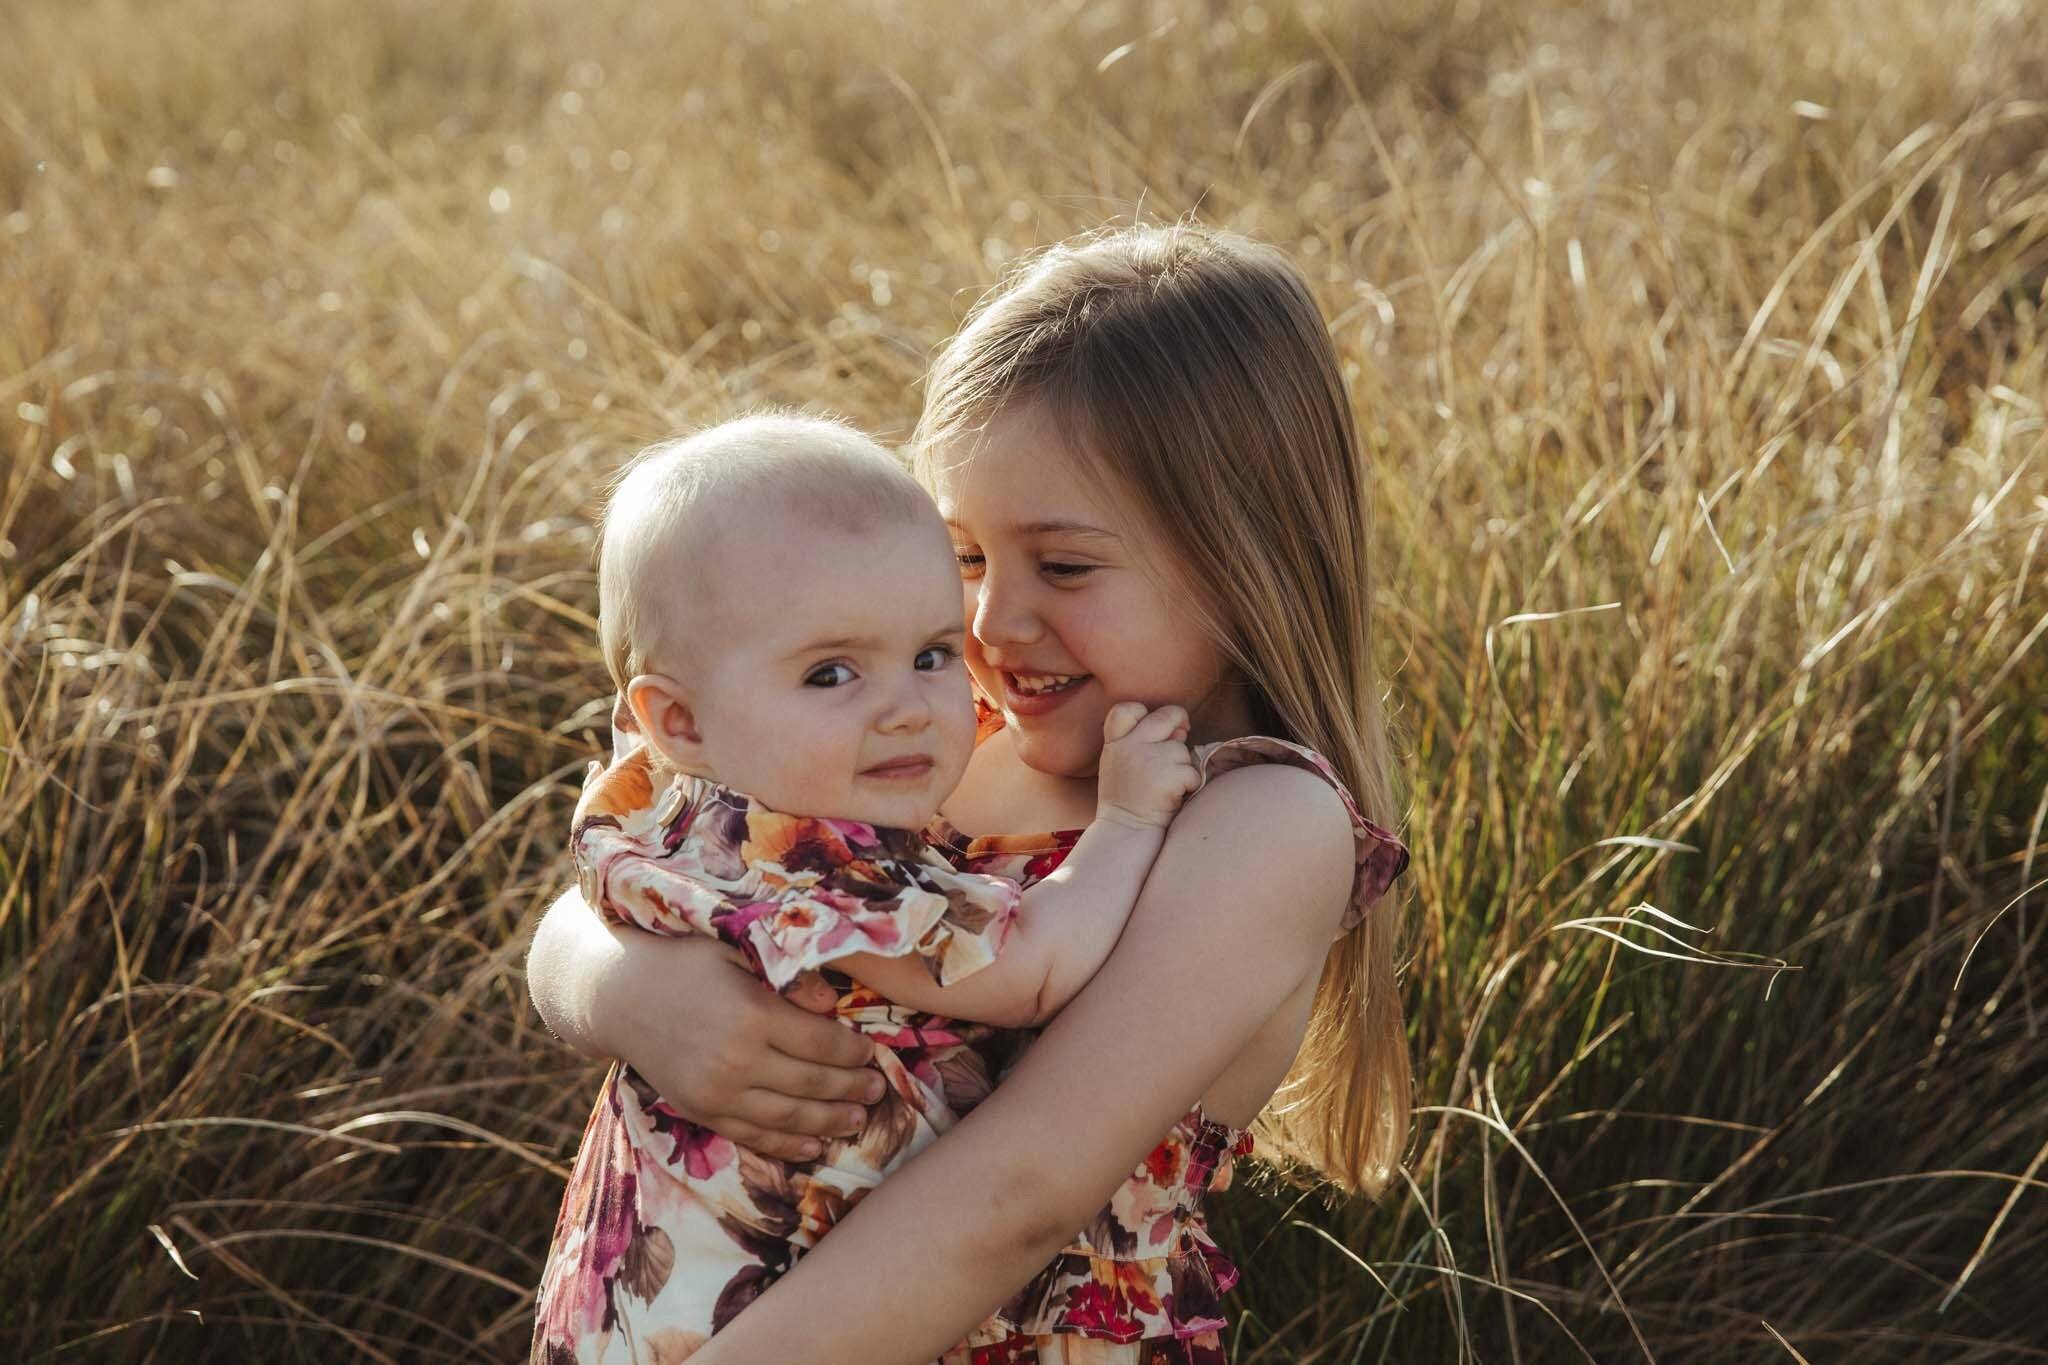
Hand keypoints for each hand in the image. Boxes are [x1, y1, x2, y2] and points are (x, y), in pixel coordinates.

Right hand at [599, 933, 886, 1160]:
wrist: (618, 993)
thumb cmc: (685, 961)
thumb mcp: (737, 951)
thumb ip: (787, 978)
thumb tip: (833, 1004)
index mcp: (751, 1014)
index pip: (820, 1042)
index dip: (852, 1051)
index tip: (873, 1052)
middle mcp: (735, 1060)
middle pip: (810, 1084)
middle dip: (851, 1089)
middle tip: (878, 1091)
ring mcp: (715, 1092)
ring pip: (787, 1118)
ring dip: (829, 1123)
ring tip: (859, 1121)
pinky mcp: (699, 1110)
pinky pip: (751, 1135)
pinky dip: (786, 1145)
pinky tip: (813, 1145)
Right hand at [1093, 702, 1199, 831]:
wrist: (1125, 830)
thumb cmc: (1126, 798)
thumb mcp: (1120, 764)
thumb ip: (1143, 743)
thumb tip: (1180, 729)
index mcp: (1115, 743)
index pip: (1125, 709)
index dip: (1142, 712)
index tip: (1149, 724)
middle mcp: (1131, 746)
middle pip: (1166, 716)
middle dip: (1180, 721)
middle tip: (1182, 734)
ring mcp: (1150, 760)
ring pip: (1182, 749)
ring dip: (1182, 765)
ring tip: (1166, 784)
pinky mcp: (1169, 777)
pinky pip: (1193, 772)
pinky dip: (1191, 785)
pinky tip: (1174, 796)